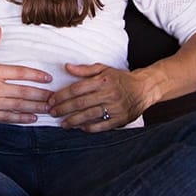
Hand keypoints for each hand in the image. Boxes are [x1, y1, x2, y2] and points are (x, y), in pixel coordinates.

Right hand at [0, 26, 52, 123]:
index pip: (19, 72)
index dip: (36, 75)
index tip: (47, 78)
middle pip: (23, 91)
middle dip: (41, 94)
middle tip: (55, 97)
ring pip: (18, 105)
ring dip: (35, 107)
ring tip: (48, 108)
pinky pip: (8, 118)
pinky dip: (21, 118)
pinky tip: (32, 119)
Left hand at [48, 63, 165, 130]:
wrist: (144, 89)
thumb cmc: (120, 78)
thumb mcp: (104, 69)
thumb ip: (84, 69)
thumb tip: (66, 67)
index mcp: (102, 80)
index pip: (77, 89)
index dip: (61, 95)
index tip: (51, 100)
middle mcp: (108, 94)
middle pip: (80, 103)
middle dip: (63, 108)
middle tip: (52, 112)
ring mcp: (115, 108)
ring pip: (89, 115)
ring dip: (73, 120)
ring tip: (62, 123)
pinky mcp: (120, 119)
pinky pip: (101, 126)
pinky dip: (89, 128)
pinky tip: (79, 128)